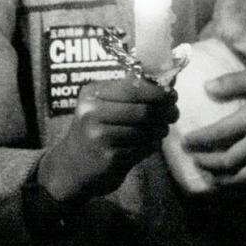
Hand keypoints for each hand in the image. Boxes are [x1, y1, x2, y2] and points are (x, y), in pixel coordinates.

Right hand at [36, 77, 177, 202]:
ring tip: (163, 129)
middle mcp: (92, 113)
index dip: (157, 91)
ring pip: (145, 130)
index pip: (133, 87)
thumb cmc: (94, 130)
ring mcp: (99, 137)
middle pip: (142, 110)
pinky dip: (152, 145)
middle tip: (174, 113)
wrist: (71, 167)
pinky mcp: (108, 158)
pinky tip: (151, 143)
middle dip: (164, 111)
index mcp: (92, 94)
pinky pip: (141, 148)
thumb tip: (168, 79)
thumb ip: (130, 92)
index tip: (172, 94)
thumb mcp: (102, 105)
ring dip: (160, 129)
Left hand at [180, 66, 245, 186]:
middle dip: (208, 163)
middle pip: (230, 160)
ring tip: (209, 178)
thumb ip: (232, 82)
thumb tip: (206, 88)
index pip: (220, 133)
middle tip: (193, 160)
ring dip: (224, 179)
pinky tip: (233, 179)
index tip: (184, 142)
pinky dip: (243, 181)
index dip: (200, 141)